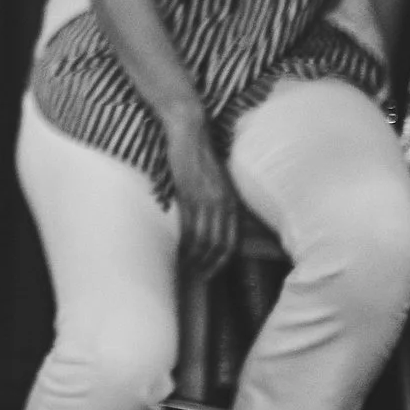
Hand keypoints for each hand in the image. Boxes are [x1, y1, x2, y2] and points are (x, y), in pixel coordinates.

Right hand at [162, 112, 239, 278]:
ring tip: (186, 268)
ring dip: (195, 257)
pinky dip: (184, 242)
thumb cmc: (199, 155)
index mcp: (230, 201)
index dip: (222, 260)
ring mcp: (206, 199)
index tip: (211, 273)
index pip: (231, 240)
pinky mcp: (188, 194)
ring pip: (203, 239)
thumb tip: (208, 223)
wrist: (190, 132)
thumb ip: (215, 202)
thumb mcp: (214, 182)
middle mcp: (222, 203)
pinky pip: (188, 225)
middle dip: (209, 265)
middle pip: (219, 244)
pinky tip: (178, 250)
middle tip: (198, 277)